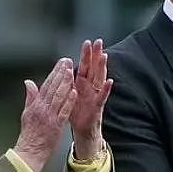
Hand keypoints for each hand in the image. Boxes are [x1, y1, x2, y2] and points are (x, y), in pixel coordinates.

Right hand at [13, 58, 76, 171]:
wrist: (30, 151)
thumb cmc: (29, 134)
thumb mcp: (26, 113)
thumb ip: (30, 97)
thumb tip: (28, 83)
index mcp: (36, 105)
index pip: (45, 85)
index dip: (54, 73)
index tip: (60, 63)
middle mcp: (42, 108)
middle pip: (52, 88)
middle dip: (61, 73)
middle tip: (68, 62)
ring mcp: (50, 116)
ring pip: (58, 97)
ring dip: (65, 83)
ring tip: (71, 72)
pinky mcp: (56, 125)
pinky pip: (63, 111)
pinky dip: (68, 101)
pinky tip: (74, 92)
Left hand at [70, 39, 112, 159]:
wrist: (82, 130)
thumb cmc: (76, 112)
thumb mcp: (69, 94)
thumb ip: (66, 81)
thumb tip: (62, 68)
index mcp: (82, 84)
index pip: (85, 66)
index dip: (86, 55)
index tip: (88, 42)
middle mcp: (90, 87)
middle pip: (94, 68)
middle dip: (96, 55)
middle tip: (98, 42)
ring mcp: (95, 96)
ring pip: (99, 79)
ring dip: (102, 67)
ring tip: (104, 56)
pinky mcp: (97, 106)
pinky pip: (102, 97)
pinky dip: (106, 89)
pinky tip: (109, 81)